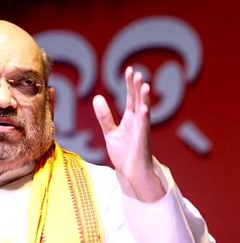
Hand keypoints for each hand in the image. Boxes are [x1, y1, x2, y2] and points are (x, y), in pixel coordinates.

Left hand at [93, 66, 164, 201]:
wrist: (131, 173)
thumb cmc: (124, 154)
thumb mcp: (110, 133)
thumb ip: (105, 117)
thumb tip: (97, 98)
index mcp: (131, 119)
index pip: (131, 98)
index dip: (130, 84)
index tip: (129, 70)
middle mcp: (138, 122)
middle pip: (137, 100)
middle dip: (136, 87)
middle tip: (135, 73)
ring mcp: (141, 131)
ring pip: (144, 111)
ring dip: (144, 98)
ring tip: (144, 85)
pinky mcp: (142, 141)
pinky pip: (144, 128)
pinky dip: (144, 118)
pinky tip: (144, 109)